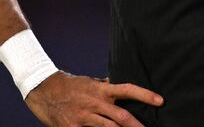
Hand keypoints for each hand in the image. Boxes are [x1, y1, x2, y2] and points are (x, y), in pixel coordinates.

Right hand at [24, 71, 163, 126]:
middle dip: (137, 126)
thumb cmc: (69, 85)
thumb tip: (119, 85)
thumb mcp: (89, 82)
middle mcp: (94, 103)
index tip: (160, 100)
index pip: (127, 89)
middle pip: (122, 116)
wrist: (42, 90)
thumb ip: (105, 86)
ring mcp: (83, 117)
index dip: (145, 95)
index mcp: (101, 90)